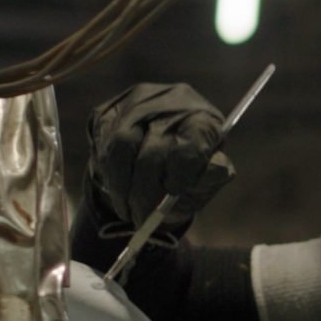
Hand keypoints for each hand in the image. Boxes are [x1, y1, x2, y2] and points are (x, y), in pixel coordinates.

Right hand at [85, 83, 236, 242]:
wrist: (159, 151)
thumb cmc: (188, 170)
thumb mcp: (205, 180)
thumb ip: (210, 179)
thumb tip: (217, 170)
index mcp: (203, 119)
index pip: (191, 142)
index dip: (181, 172)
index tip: (171, 195)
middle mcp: (171, 102)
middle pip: (152, 149)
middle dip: (145, 192)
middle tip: (141, 219)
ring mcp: (138, 103)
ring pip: (122, 145)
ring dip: (122, 186)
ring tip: (127, 211)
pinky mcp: (111, 109)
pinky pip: (103, 143)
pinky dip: (109, 174)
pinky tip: (118, 190)